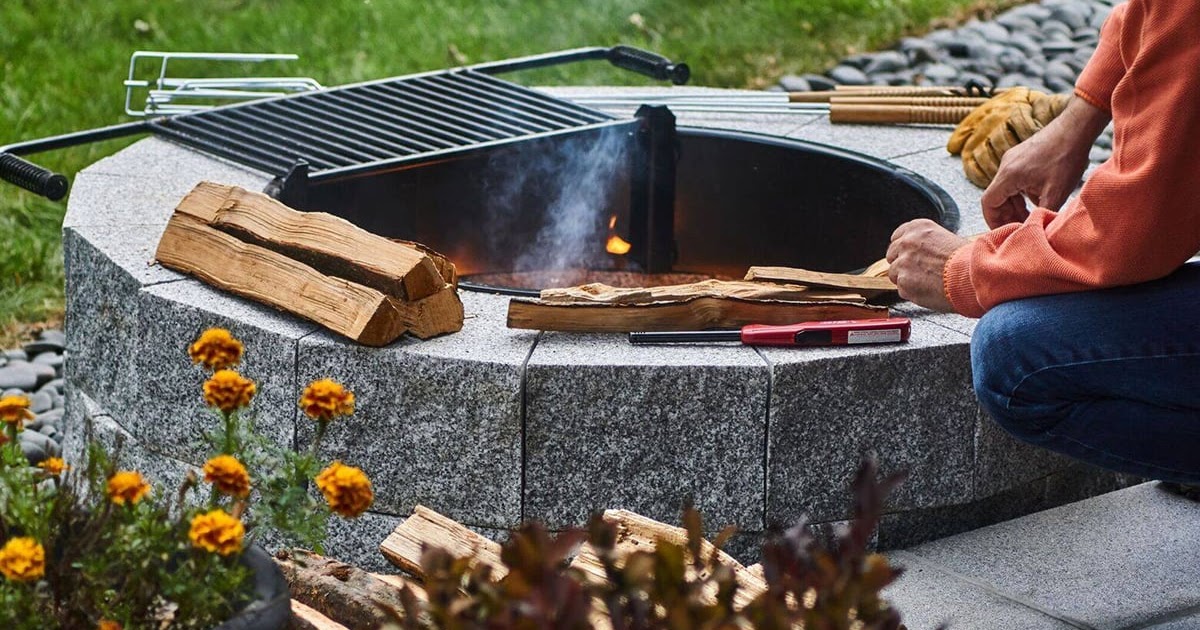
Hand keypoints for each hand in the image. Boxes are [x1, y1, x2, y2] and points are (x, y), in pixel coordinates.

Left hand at [886, 219, 968, 311]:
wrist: (974, 276)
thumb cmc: (968, 260)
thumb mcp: (948, 239)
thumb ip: (928, 243)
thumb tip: (922, 253)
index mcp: (918, 228)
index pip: (897, 237)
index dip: (904, 249)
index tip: (910, 255)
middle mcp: (907, 242)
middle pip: (892, 255)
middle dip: (903, 264)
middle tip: (919, 272)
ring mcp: (903, 262)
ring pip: (894, 274)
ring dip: (907, 280)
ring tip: (927, 282)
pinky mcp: (904, 282)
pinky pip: (901, 290)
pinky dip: (912, 293)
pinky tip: (928, 290)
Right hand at [980, 96, 1109, 227]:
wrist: (1076, 127)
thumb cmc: (1067, 157)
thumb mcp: (1056, 192)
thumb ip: (1043, 213)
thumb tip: (1039, 231)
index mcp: (1008, 175)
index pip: (988, 203)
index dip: (993, 221)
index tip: (1005, 232)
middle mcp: (1005, 166)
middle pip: (996, 197)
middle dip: (1007, 214)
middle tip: (1022, 226)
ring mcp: (1012, 159)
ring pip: (1005, 189)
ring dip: (1015, 205)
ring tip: (1032, 215)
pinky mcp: (1021, 156)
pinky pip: (1014, 180)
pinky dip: (1021, 193)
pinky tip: (1038, 198)